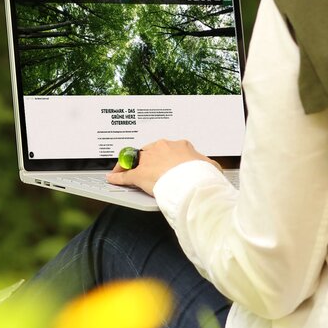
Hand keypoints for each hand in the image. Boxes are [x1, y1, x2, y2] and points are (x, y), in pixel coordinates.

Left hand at [106, 138, 222, 195]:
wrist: (191, 181)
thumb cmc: (200, 174)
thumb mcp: (210, 167)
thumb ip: (209, 166)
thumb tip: (214, 168)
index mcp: (179, 145)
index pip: (167, 148)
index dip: (163, 155)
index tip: (164, 161)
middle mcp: (161, 148)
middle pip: (148, 151)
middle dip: (144, 159)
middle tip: (144, 168)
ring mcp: (149, 160)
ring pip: (134, 160)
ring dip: (127, 165)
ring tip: (122, 170)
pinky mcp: (139, 174)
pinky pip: (125, 175)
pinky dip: (118, 178)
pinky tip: (113, 179)